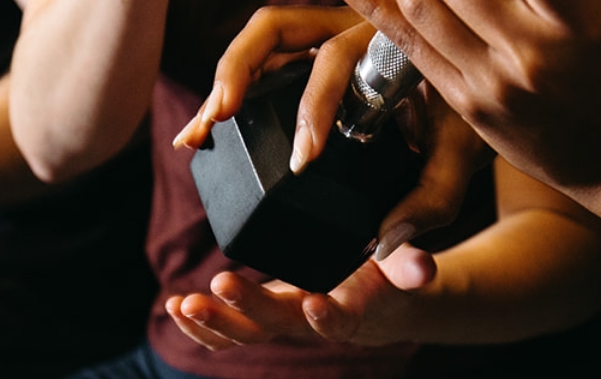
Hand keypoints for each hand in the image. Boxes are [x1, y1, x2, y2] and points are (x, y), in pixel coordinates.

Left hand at [165, 245, 438, 349]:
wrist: (374, 302)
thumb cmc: (388, 276)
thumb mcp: (404, 267)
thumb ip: (412, 267)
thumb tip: (425, 268)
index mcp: (348, 311)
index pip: (337, 320)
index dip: (326, 316)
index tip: (314, 303)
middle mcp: (309, 321)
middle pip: (275, 325)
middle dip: (247, 308)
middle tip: (221, 283)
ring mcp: (281, 322)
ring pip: (243, 334)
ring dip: (213, 322)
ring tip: (183, 304)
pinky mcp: (261, 316)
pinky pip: (226, 331)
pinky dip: (199, 324)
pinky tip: (175, 306)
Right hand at [177, 5, 492, 256]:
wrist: (487, 80)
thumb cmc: (475, 111)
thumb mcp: (467, 151)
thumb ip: (434, 196)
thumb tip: (385, 243)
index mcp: (391, 34)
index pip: (338, 58)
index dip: (315, 106)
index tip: (304, 160)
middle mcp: (351, 21)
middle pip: (278, 26)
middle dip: (239, 72)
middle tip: (218, 119)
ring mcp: (324, 31)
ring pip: (260, 39)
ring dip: (223, 80)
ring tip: (199, 132)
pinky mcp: (307, 50)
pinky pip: (261, 59)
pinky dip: (229, 89)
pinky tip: (204, 129)